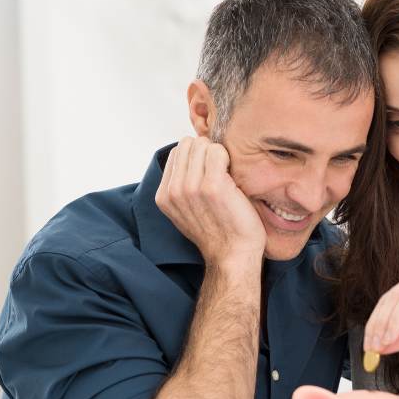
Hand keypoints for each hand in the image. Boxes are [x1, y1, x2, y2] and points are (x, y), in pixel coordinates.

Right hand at [156, 136, 265, 263]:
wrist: (234, 255)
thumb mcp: (186, 212)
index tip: (208, 173)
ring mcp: (192, 188)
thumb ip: (180, 187)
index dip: (196, 157)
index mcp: (164, 196)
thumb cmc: (218, 232)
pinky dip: (228, 158)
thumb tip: (189, 159)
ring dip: (218, 155)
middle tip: (220, 172)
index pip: (177, 152)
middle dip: (206, 152)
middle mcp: (174, 191)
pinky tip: (233, 176)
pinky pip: (217, 150)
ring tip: (226, 176)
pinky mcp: (213, 185)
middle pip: (188, 144)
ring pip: (203, 145)